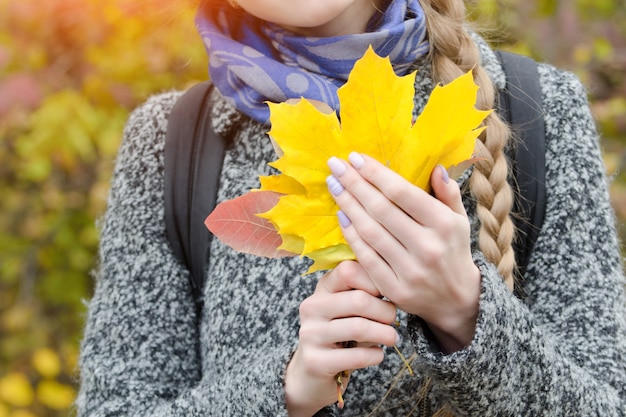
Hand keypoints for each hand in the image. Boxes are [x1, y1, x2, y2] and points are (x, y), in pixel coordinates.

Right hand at [285, 261, 397, 415]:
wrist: (313, 370)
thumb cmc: (341, 332)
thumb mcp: (348, 307)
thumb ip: (365, 292)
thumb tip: (392, 285)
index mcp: (322, 287)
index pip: (349, 270)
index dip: (374, 281)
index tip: (383, 294)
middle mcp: (311, 307)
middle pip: (359, 299)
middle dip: (385, 311)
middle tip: (393, 320)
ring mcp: (310, 334)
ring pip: (359, 328)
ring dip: (384, 334)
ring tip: (392, 337)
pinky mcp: (315, 361)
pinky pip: (357, 356)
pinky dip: (375, 355)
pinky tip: (377, 354)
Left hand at [325, 152, 480, 351]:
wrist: (456, 300)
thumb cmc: (453, 250)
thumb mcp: (459, 220)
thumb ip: (448, 193)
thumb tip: (436, 167)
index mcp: (444, 225)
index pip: (403, 193)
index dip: (376, 174)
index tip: (355, 157)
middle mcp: (427, 247)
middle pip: (381, 210)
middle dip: (355, 184)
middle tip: (335, 165)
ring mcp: (410, 270)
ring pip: (370, 232)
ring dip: (348, 205)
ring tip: (334, 185)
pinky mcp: (394, 289)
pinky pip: (366, 257)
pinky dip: (351, 235)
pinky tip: (341, 215)